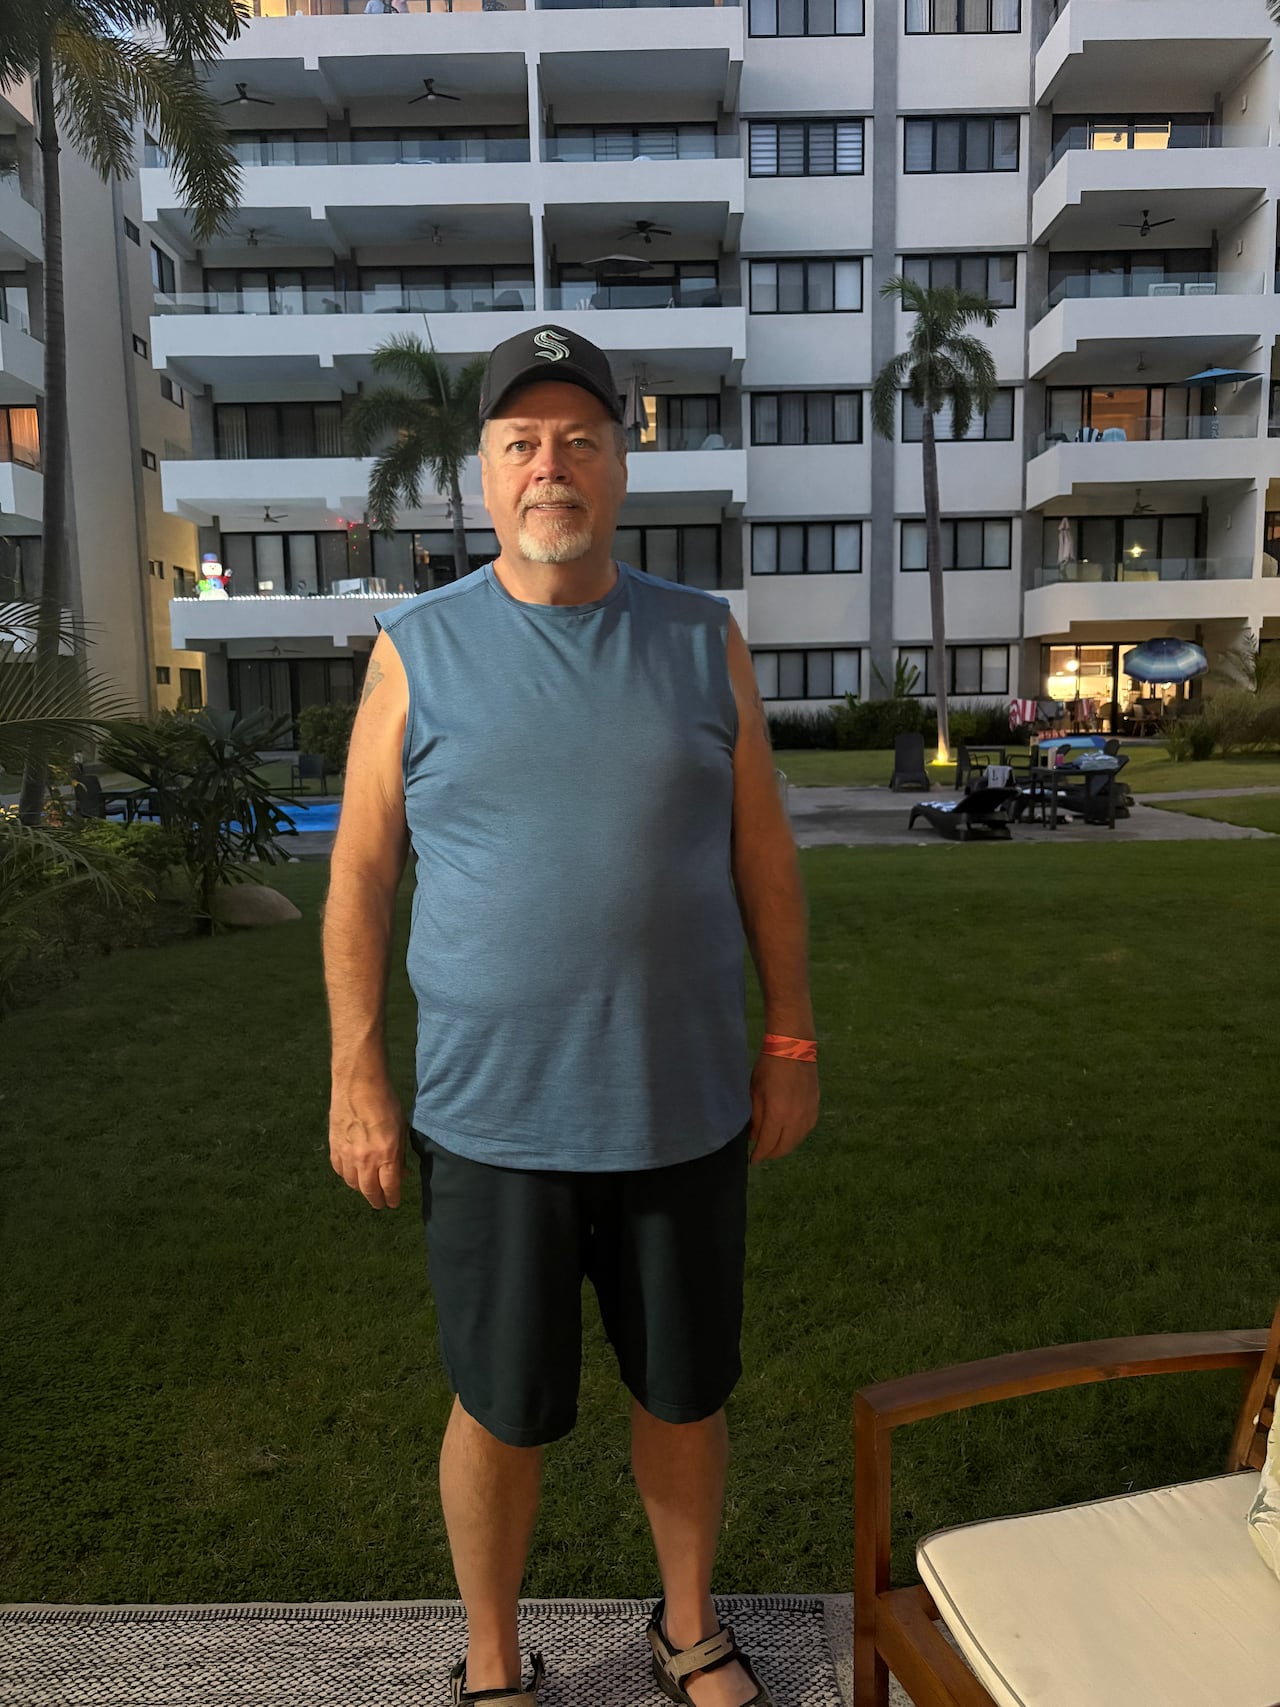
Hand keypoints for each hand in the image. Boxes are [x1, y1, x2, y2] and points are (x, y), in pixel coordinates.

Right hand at [329, 1075, 406, 1208]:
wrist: (357, 1084)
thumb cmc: (385, 1102)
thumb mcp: (400, 1128)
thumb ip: (399, 1154)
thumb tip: (401, 1173)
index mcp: (386, 1154)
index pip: (389, 1187)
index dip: (392, 1198)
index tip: (394, 1203)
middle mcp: (365, 1159)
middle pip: (369, 1190)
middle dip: (376, 1200)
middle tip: (380, 1203)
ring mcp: (346, 1154)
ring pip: (352, 1183)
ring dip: (361, 1188)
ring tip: (367, 1187)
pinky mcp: (333, 1147)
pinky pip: (339, 1170)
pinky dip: (346, 1175)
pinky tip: (352, 1173)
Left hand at [748, 1050, 819, 1164]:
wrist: (793, 1048)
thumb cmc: (769, 1067)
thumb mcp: (755, 1091)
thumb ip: (755, 1116)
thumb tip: (754, 1136)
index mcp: (778, 1114)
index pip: (768, 1143)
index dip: (760, 1155)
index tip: (752, 1160)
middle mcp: (796, 1118)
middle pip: (785, 1146)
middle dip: (772, 1154)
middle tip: (762, 1155)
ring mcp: (808, 1113)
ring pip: (798, 1140)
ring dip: (785, 1147)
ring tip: (774, 1146)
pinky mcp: (816, 1107)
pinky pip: (807, 1130)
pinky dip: (797, 1136)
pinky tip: (790, 1134)